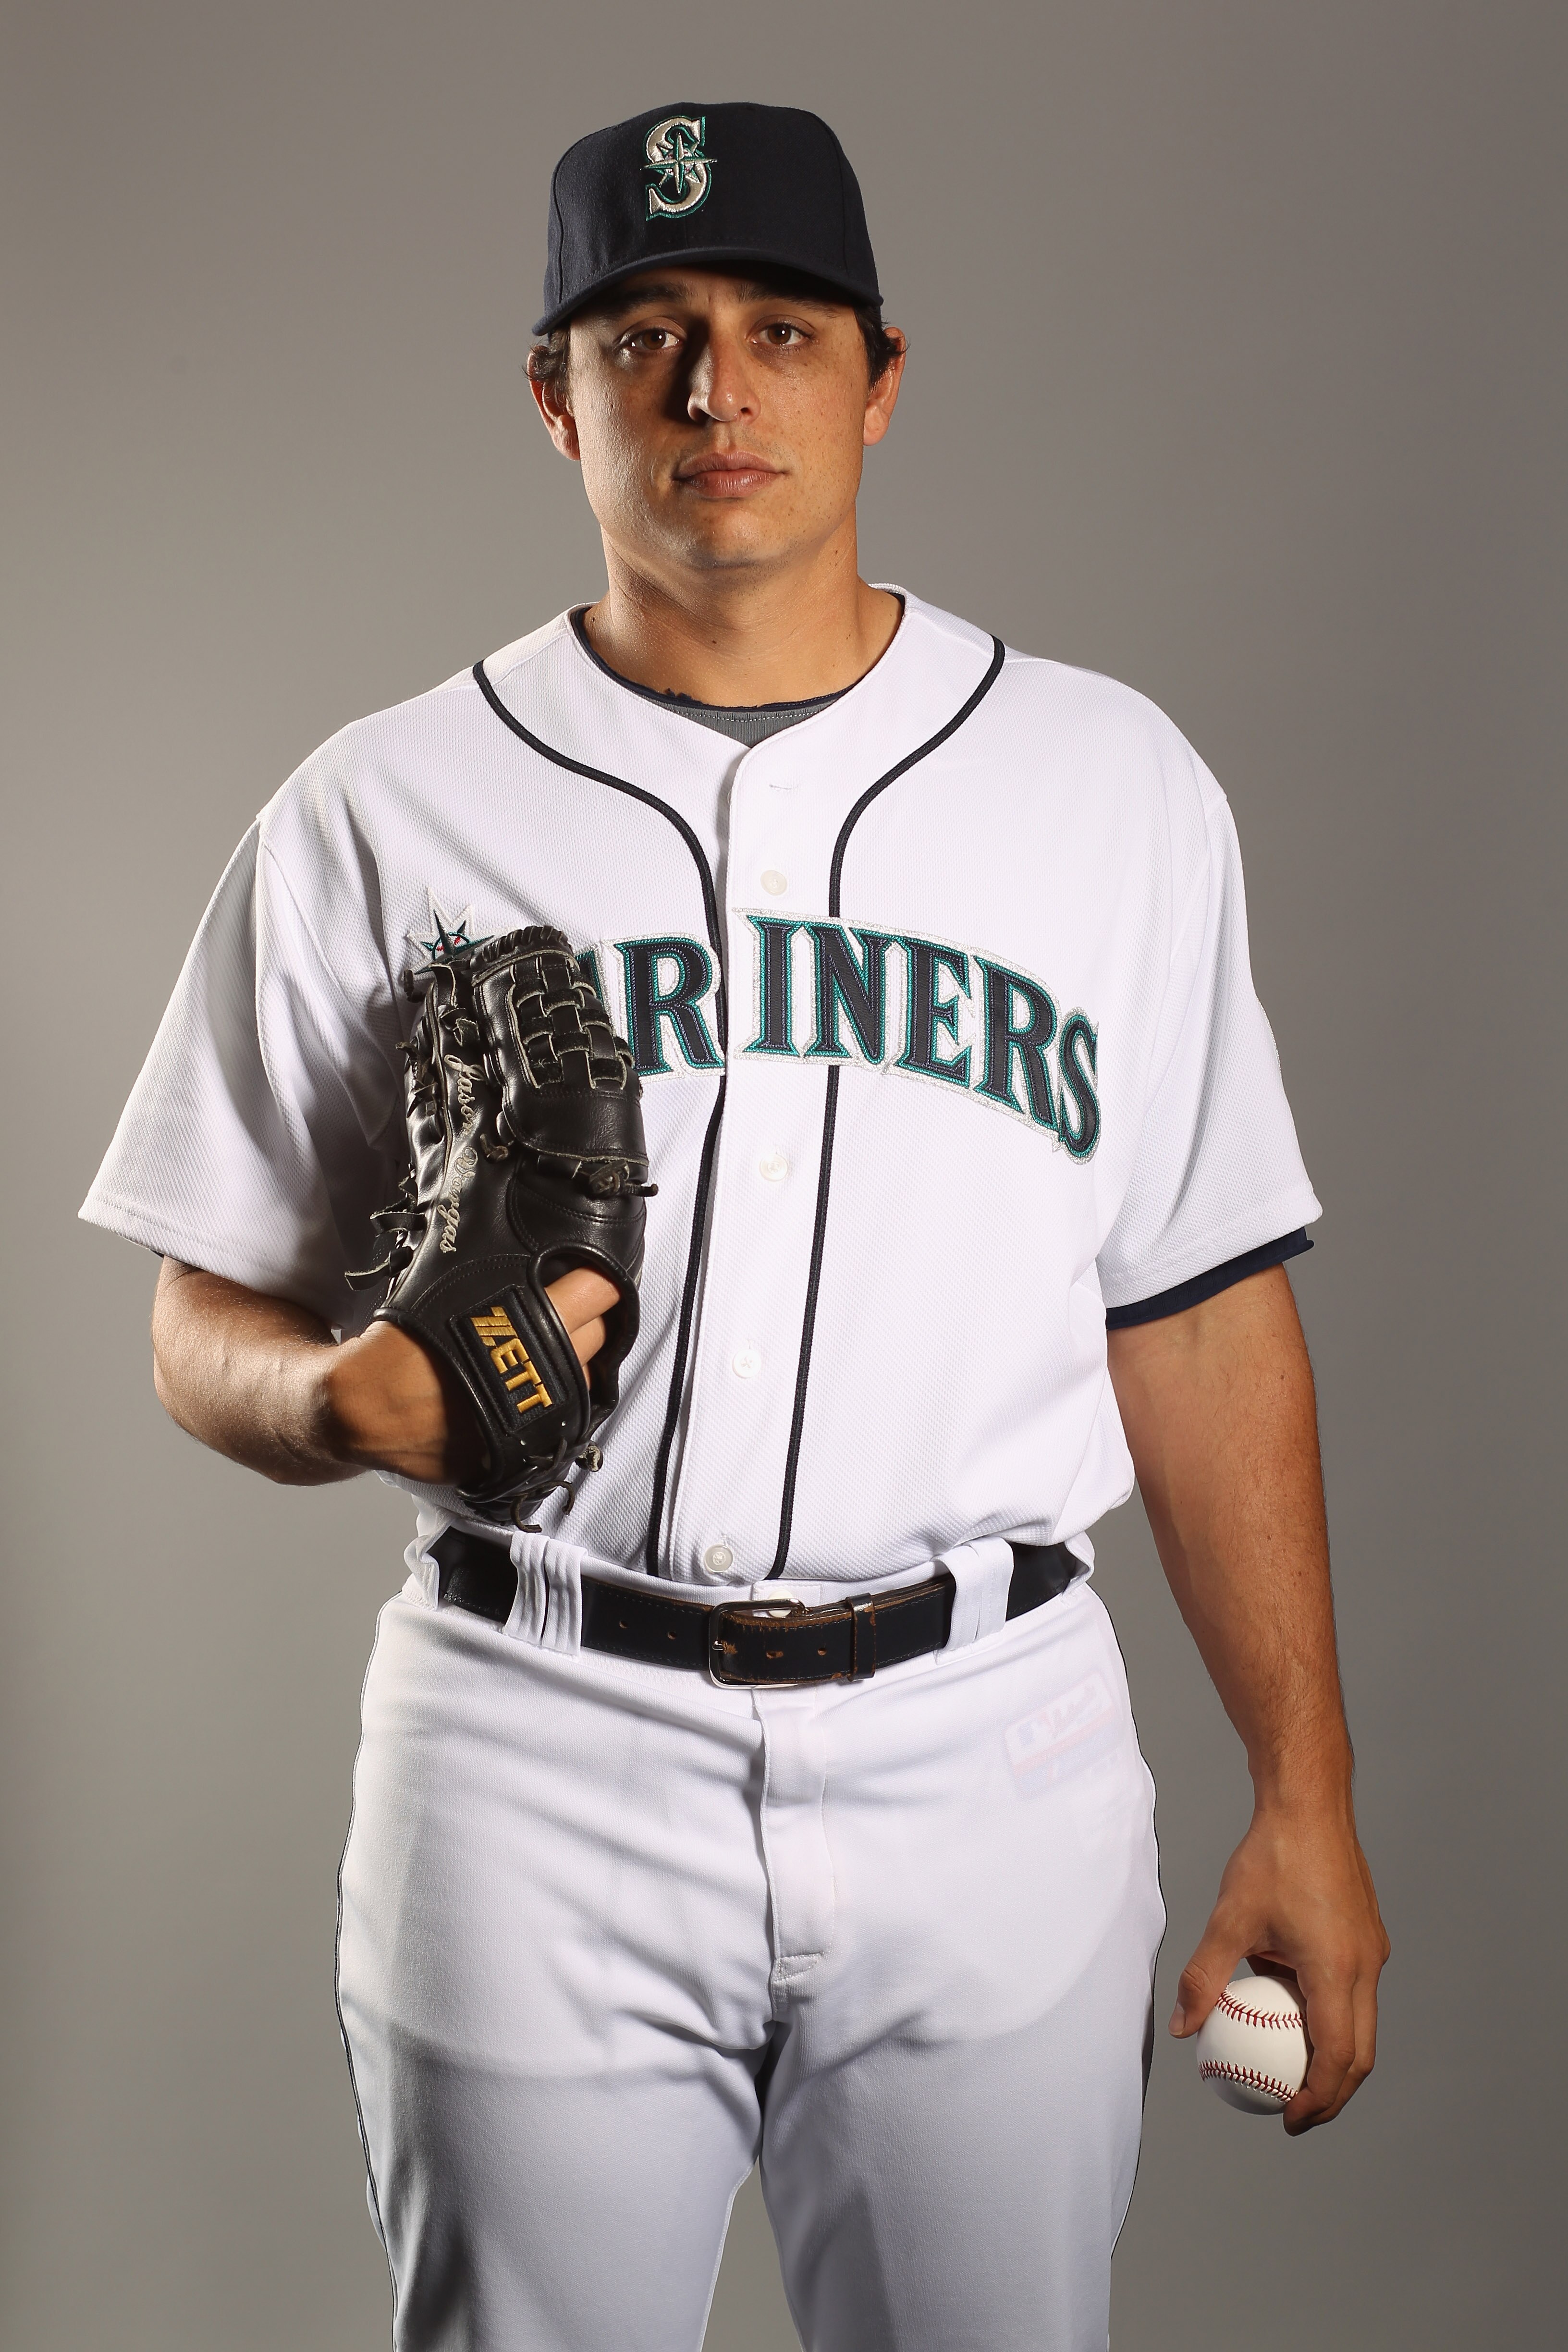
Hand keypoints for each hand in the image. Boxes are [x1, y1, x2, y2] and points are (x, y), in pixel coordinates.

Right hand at [323, 1266, 621, 1481]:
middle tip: (580, 1307)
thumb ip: (490, 1279)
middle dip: (593, 1320)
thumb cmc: (395, 1346)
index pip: (592, 1292)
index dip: (603, 1280)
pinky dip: (554, 1401)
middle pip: (595, 1337)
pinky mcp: (516, 1449)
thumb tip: (535, 1254)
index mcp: (516, 1324)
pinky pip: (558, 1420)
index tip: (605, 1275)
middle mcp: (531, 1371)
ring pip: (584, 1382)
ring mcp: (528, 1415)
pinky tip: (538, 1386)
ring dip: (580, 1363)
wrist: (359, 1409)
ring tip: (559, 1346)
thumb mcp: (440, 1292)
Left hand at [1168, 1797, 1389, 2133]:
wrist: (1309, 1804)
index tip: (1289, 2120)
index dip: (1317, 2099)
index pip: (1337, 2056)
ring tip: (1293, 2074)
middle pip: (1360, 2053)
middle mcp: (1365, 1966)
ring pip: (1362, 2024)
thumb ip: (1205, 1977)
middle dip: (1332, 2093)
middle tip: (1295, 2113)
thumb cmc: (1272, 1857)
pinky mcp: (1367, 1937)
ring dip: (1334, 2056)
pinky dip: (1332, 2017)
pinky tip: (1292, 2012)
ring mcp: (1371, 1951)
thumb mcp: (1228, 1919)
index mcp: (1338, 1969)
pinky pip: (1355, 1993)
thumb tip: (1183, 2026)